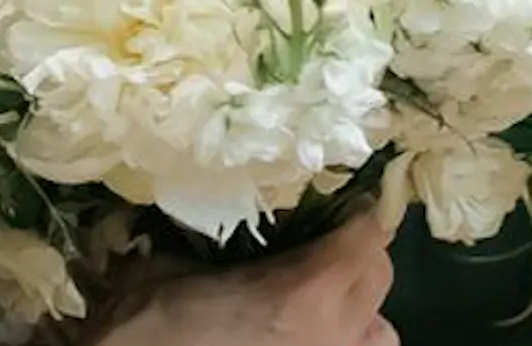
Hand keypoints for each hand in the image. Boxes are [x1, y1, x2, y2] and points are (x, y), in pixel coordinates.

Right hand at [93, 214, 395, 345]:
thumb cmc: (150, 325)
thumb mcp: (170, 266)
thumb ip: (210, 242)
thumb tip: (211, 214)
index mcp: (304, 291)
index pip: (368, 234)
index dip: (357, 211)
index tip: (339, 199)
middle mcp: (335, 332)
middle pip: (381, 275)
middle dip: (359, 253)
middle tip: (323, 243)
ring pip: (380, 331)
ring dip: (361, 311)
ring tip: (327, 304)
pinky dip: (342, 342)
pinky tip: (309, 335)